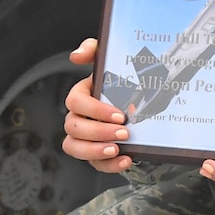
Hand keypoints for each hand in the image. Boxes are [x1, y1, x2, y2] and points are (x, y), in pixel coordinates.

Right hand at [60, 38, 135, 173]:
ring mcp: (84, 138)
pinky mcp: (96, 154)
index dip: (95, 110)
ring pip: (75, 147)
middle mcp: (78, 117)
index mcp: (80, 95)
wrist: (140, 101)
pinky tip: (126, 160)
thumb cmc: (121, 80)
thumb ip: (93, 49)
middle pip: (74, 127)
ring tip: (116, 149)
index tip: (119, 115)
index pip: (75, 102)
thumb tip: (76, 55)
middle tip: (124, 132)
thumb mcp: (110, 60)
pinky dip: (109, 165)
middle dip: (98, 132)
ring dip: (95, 150)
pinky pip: (95, 164)